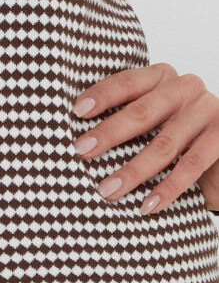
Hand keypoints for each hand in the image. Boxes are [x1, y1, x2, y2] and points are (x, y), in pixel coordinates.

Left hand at [71, 62, 218, 214]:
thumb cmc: (174, 132)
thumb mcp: (152, 118)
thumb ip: (126, 116)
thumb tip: (79, 136)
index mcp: (162, 77)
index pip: (128, 82)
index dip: (102, 95)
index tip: (77, 112)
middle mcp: (185, 88)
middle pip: (142, 112)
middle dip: (109, 133)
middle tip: (81, 151)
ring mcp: (207, 111)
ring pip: (164, 144)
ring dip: (133, 171)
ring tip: (107, 190)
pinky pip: (191, 166)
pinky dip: (167, 188)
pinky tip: (147, 205)